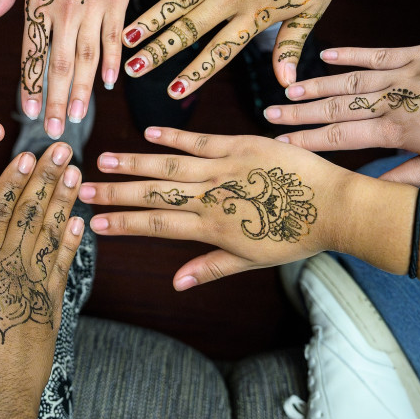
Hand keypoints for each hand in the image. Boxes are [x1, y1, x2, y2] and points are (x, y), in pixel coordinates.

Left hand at [0, 0, 139, 137]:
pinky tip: (110, 84)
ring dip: (84, 91)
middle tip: (55, 131)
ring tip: (80, 117)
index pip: (32, 52)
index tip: (28, 112)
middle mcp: (66, 9)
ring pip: (88, 58)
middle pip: (61, 65)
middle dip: (57, 101)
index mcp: (39, 0)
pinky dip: (113, 62)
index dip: (30, 85)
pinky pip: (115, 38)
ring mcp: (95, 6)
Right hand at [0, 144, 84, 418]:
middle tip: (60, 150)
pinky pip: (62, 265)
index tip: (25, 156)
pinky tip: (79, 220)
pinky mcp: (50, 304)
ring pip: (50, 233)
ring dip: (63, 200)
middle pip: (28, 214)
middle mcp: (7, 268)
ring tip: (74, 173)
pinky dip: (71, 241)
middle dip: (45, 178)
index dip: (13, 181)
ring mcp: (32, 284)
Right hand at [79, 128, 352, 288]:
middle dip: (116, 192)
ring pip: (170, 166)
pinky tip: (148, 134)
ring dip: (135, 163)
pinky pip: (200, 140)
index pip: (157, 224)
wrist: (336, 207)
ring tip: (105, 160)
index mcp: (213, 227)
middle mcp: (212, 197)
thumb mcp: (252, 260)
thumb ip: (210, 267)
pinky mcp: (242, 145)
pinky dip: (174, 137)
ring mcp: (225, 168)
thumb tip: (175, 284)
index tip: (94, 221)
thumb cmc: (296, 236)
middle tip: (83, 188)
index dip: (123, 222)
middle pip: (154, 194)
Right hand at [122, 0, 356, 95]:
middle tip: (131, 69)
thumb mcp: (313, 9)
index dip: (195, 73)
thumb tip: (284, 83)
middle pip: (190, 29)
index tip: (172, 92)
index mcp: (258, 15)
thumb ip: (291, 44)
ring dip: (153, 18)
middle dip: (159, 52)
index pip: (220, 52)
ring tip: (128, 35)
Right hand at [263, 44, 419, 184]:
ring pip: (350, 81)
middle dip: (299, 113)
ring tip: (287, 90)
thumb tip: (374, 191)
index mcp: (397, 130)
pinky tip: (325, 55)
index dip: (308, 141)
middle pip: (336, 108)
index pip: (342, 137)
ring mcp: (402, 74)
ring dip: (316, 86)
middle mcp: (392, 101)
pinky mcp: (416, 54)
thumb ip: (407, 177)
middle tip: (268, 115)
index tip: (281, 144)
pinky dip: (350, 54)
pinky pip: (376, 54)